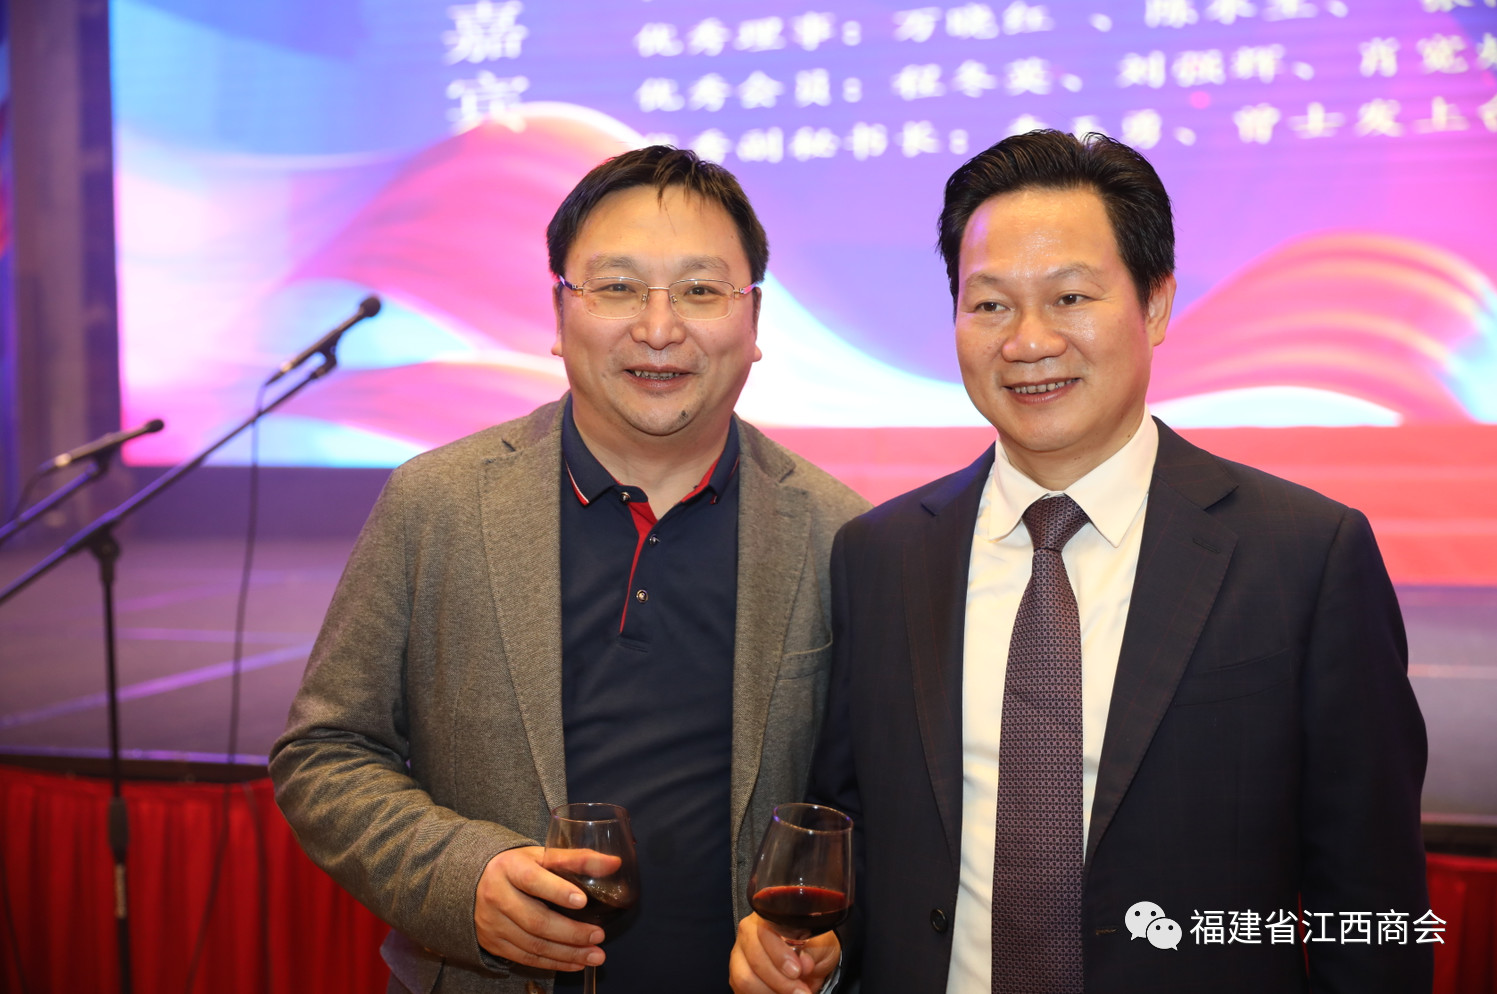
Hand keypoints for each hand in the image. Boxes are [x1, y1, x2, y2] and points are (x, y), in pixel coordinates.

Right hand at [473, 846, 619, 971]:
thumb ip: (577, 859)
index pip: (533, 880)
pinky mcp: (493, 943)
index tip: (582, 900)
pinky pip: (526, 958)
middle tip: (598, 936)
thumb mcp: (542, 856)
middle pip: (535, 920)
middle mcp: (497, 896)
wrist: (475, 883)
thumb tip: (614, 863)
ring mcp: (493, 923)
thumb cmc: (518, 867)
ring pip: (533, 944)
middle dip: (570, 932)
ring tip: (594, 955)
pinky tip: (575, 963)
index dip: (557, 891)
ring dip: (567, 953)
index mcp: (510, 868)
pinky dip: (553, 963)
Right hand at [729, 913, 839, 993]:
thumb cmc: (815, 947)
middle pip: (755, 959)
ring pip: (745, 977)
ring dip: (771, 991)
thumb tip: (804, 963)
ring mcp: (740, 954)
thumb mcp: (822, 945)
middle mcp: (749, 932)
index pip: (765, 933)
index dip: (779, 955)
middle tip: (801, 991)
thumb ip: (812, 952)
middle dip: (780, 980)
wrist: (813, 962)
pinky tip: (780, 993)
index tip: (797, 971)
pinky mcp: (738, 974)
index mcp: (768, 916)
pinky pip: (743, 990)